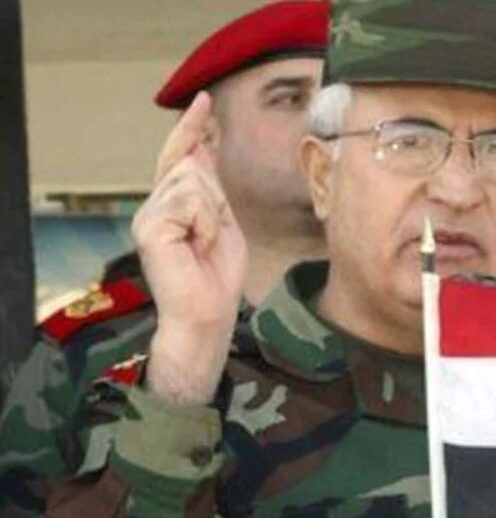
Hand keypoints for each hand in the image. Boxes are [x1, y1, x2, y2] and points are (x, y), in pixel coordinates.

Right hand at [133, 92, 246, 404]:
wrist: (208, 313)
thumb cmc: (217, 276)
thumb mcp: (222, 221)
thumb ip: (210, 187)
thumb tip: (201, 145)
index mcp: (171, 205)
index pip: (180, 156)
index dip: (192, 128)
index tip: (204, 100)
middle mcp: (153, 206)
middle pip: (191, 165)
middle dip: (215, 198)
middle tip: (211, 238)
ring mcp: (148, 215)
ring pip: (193, 180)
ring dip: (212, 214)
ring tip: (204, 244)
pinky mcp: (149, 226)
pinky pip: (190, 201)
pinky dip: (206, 224)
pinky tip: (197, 246)